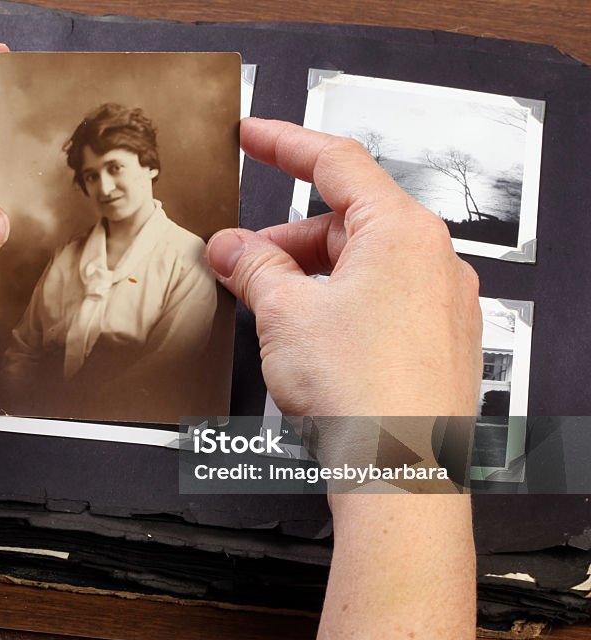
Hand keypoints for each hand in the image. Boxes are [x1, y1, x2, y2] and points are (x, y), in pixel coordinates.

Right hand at [208, 118, 481, 416]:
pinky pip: (380, 300)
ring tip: (264, 306)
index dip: (283, 143)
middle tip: (236, 259)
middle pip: (346, 221)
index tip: (252, 135)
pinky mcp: (437, 340)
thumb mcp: (284, 314)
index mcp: (403, 233)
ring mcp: (441, 302)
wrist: (401, 471)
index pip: (336, 162)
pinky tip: (305, 334)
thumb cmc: (364, 394)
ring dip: (307, 275)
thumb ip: (253, 267)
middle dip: (284, 236)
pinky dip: (336, 303)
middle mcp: (433, 260)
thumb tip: (231, 248)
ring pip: (361, 264)